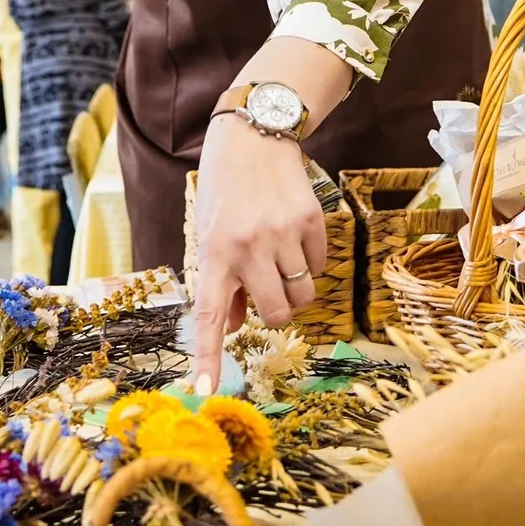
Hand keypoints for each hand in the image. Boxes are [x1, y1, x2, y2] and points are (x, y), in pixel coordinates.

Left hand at [189, 113, 325, 392]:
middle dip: (275, 312)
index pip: (208, 316)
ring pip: (302, 294)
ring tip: (279, 254)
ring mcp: (282, 234)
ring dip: (294, 286)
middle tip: (267, 290)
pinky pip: (320, 266)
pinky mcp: (311, 221)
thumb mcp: (209, 232)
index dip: (207, 356)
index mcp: (214, 254)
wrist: (255, 135)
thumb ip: (219, 282)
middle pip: (275, 315)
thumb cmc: (226, 190)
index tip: (204, 390)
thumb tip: (228, 327)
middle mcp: (248, 247)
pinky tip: (294, 233)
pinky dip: (310, 260)